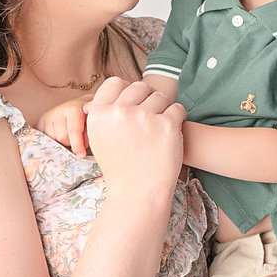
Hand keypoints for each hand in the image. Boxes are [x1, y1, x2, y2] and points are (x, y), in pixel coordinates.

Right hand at [37, 98, 90, 156]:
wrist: (79, 107)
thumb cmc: (88, 120)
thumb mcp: (92, 125)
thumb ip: (88, 136)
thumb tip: (79, 153)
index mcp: (73, 109)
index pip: (73, 130)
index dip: (77, 145)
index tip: (81, 155)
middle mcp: (58, 111)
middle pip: (62, 137)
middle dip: (70, 143)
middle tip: (77, 140)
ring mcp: (48, 116)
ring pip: (52, 140)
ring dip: (61, 143)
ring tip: (68, 137)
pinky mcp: (41, 122)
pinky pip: (44, 139)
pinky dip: (53, 142)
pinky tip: (58, 138)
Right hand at [83, 78, 185, 197]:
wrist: (138, 193)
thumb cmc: (121, 167)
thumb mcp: (99, 138)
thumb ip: (105, 112)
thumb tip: (118, 87)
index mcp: (99, 113)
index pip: (115, 82)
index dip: (126, 91)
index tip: (133, 105)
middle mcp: (120, 111)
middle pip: (140, 87)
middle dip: (147, 100)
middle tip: (149, 122)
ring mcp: (144, 117)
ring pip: (160, 96)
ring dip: (163, 110)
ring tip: (159, 131)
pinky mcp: (166, 125)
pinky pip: (178, 109)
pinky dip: (177, 119)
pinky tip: (170, 134)